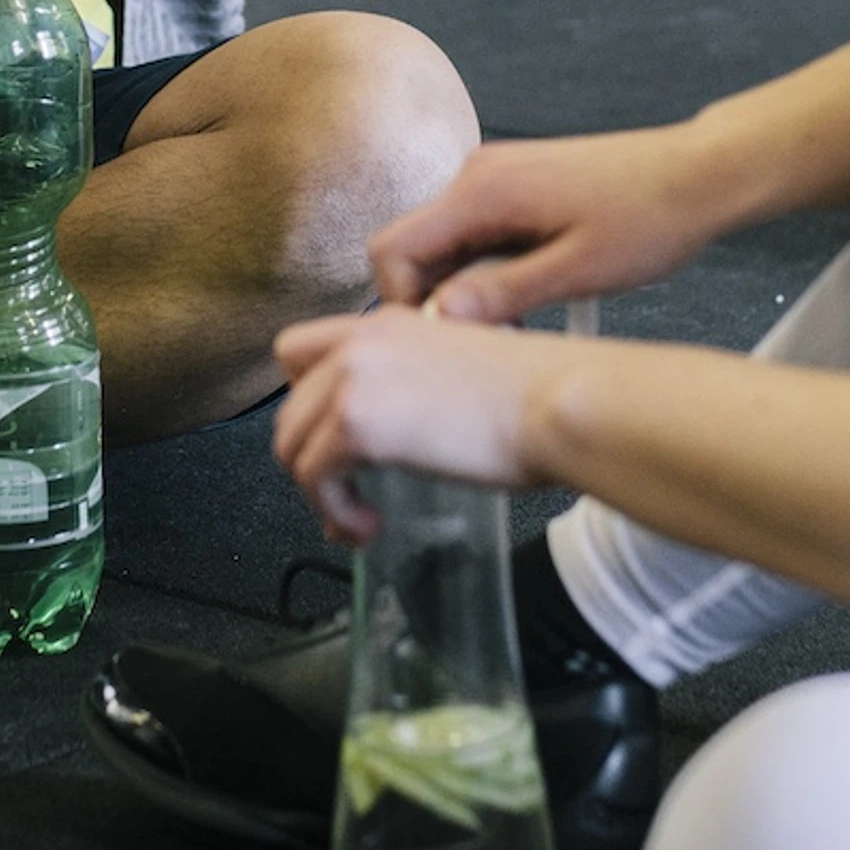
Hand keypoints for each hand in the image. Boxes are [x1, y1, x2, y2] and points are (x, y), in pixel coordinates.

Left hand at [271, 306, 565, 542]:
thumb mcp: (466, 368)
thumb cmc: (542, 396)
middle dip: (311, 457)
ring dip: (320, 491)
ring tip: (357, 519)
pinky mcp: (356, 423)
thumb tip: (404, 435)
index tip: (337, 443)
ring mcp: (353, 380)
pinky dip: (333, 510)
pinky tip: (368, 526)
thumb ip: (419, 387)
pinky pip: (312, 478)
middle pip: (290, 406)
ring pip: (291, 444)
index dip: (309, 403)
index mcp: (390, 323)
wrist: (560, 404)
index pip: (304, 351)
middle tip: (347, 493)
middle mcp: (361, 342)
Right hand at [368, 125, 746, 321]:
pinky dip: (487, 267)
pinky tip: (530, 293)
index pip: (393, 249)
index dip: (402, 303)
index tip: (443, 342)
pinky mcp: (515, 183)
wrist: (698, 175)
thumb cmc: (649, 219)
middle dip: (437, 299)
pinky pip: (475, 232)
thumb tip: (439, 318)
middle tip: (489, 338)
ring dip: (467, 286)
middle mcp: (477, 174)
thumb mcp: (577, 272)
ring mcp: (495, 175)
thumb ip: (502, 293)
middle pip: (415, 247)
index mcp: (482, 191)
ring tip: (519, 319)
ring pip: (446, 244)